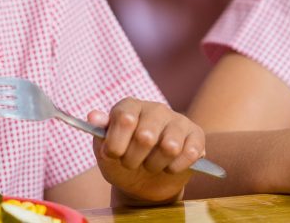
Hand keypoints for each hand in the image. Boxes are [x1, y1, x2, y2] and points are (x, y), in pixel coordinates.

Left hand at [89, 98, 204, 204]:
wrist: (143, 184)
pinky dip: (175, 168)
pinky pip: (189, 153)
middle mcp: (155, 109)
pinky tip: (169, 168)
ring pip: (169, 147)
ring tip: (151, 166)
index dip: (116, 143)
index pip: (124, 118)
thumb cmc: (121, 162)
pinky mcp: (196, 136)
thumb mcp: (104, 152)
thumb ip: (99, 134)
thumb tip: (93, 116)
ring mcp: (178, 121)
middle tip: (132, 164)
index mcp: (130, 106)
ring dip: (155, 165)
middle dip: (134, 160)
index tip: (113, 155)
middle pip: (146, 136)